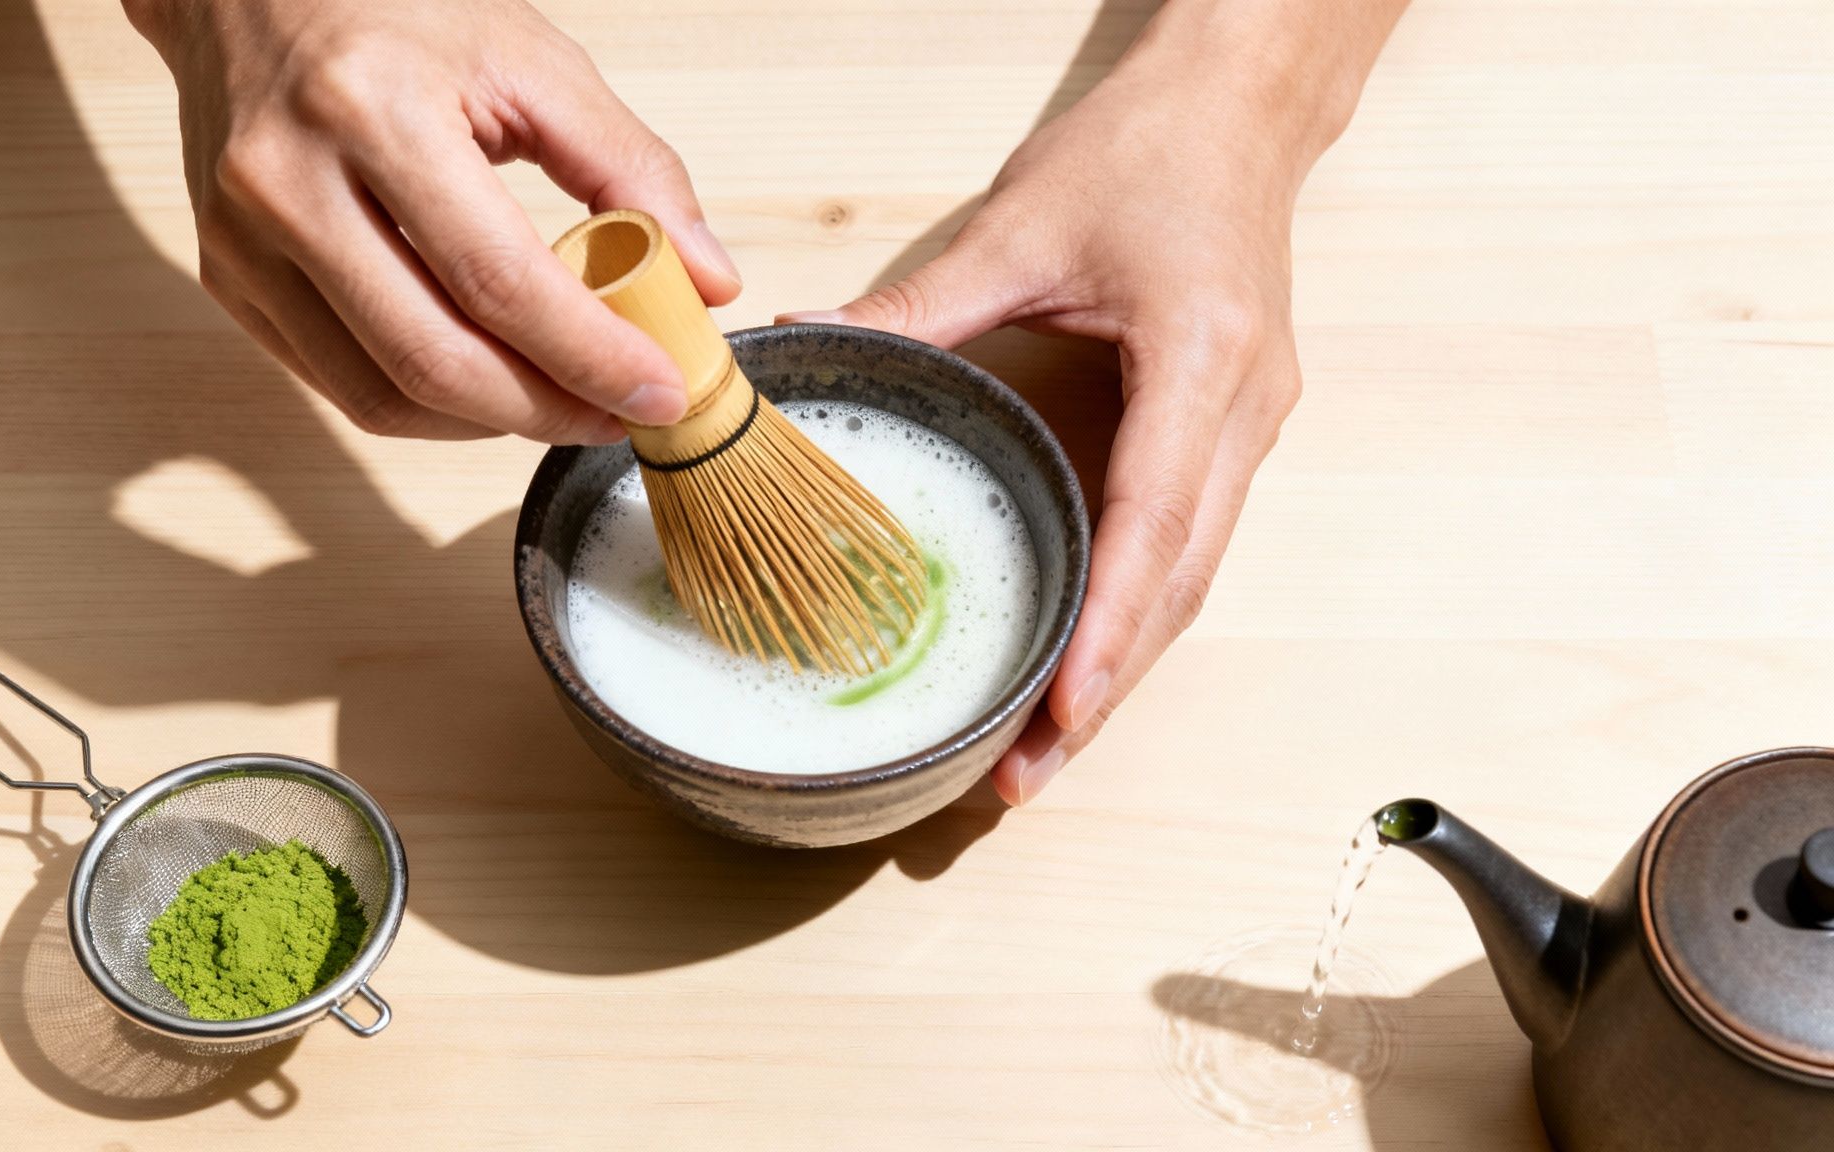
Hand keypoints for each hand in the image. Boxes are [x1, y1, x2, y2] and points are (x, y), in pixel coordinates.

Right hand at [124, 0, 740, 440]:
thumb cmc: (390, 10)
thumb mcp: (530, 57)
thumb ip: (630, 167)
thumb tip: (708, 278)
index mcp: (369, 108)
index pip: (498, 280)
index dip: (590, 355)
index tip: (661, 393)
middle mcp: (289, 182)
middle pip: (435, 359)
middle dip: (548, 411)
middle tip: (620, 415)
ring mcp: (245, 241)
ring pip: (382, 395)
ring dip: (491, 424)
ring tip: (564, 403)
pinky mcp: (228, 280)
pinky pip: (342, 386)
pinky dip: (429, 406)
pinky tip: (490, 385)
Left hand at [779, 1, 1403, 804]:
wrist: (1240, 104)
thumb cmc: (1152, 148)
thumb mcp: (1020, 225)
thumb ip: (919, 307)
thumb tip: (809, 348)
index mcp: (1201, 362)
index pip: (1155, 522)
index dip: (1109, 627)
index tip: (1061, 710)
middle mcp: (1244, 412)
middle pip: (1180, 583)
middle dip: (1105, 686)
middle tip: (1025, 775)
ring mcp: (1250, 426)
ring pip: (1190, 576)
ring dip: (1121, 664)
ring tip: (1045, 745)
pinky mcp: (1231, 426)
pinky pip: (1185, 539)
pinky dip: (1133, 607)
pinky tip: (1081, 652)